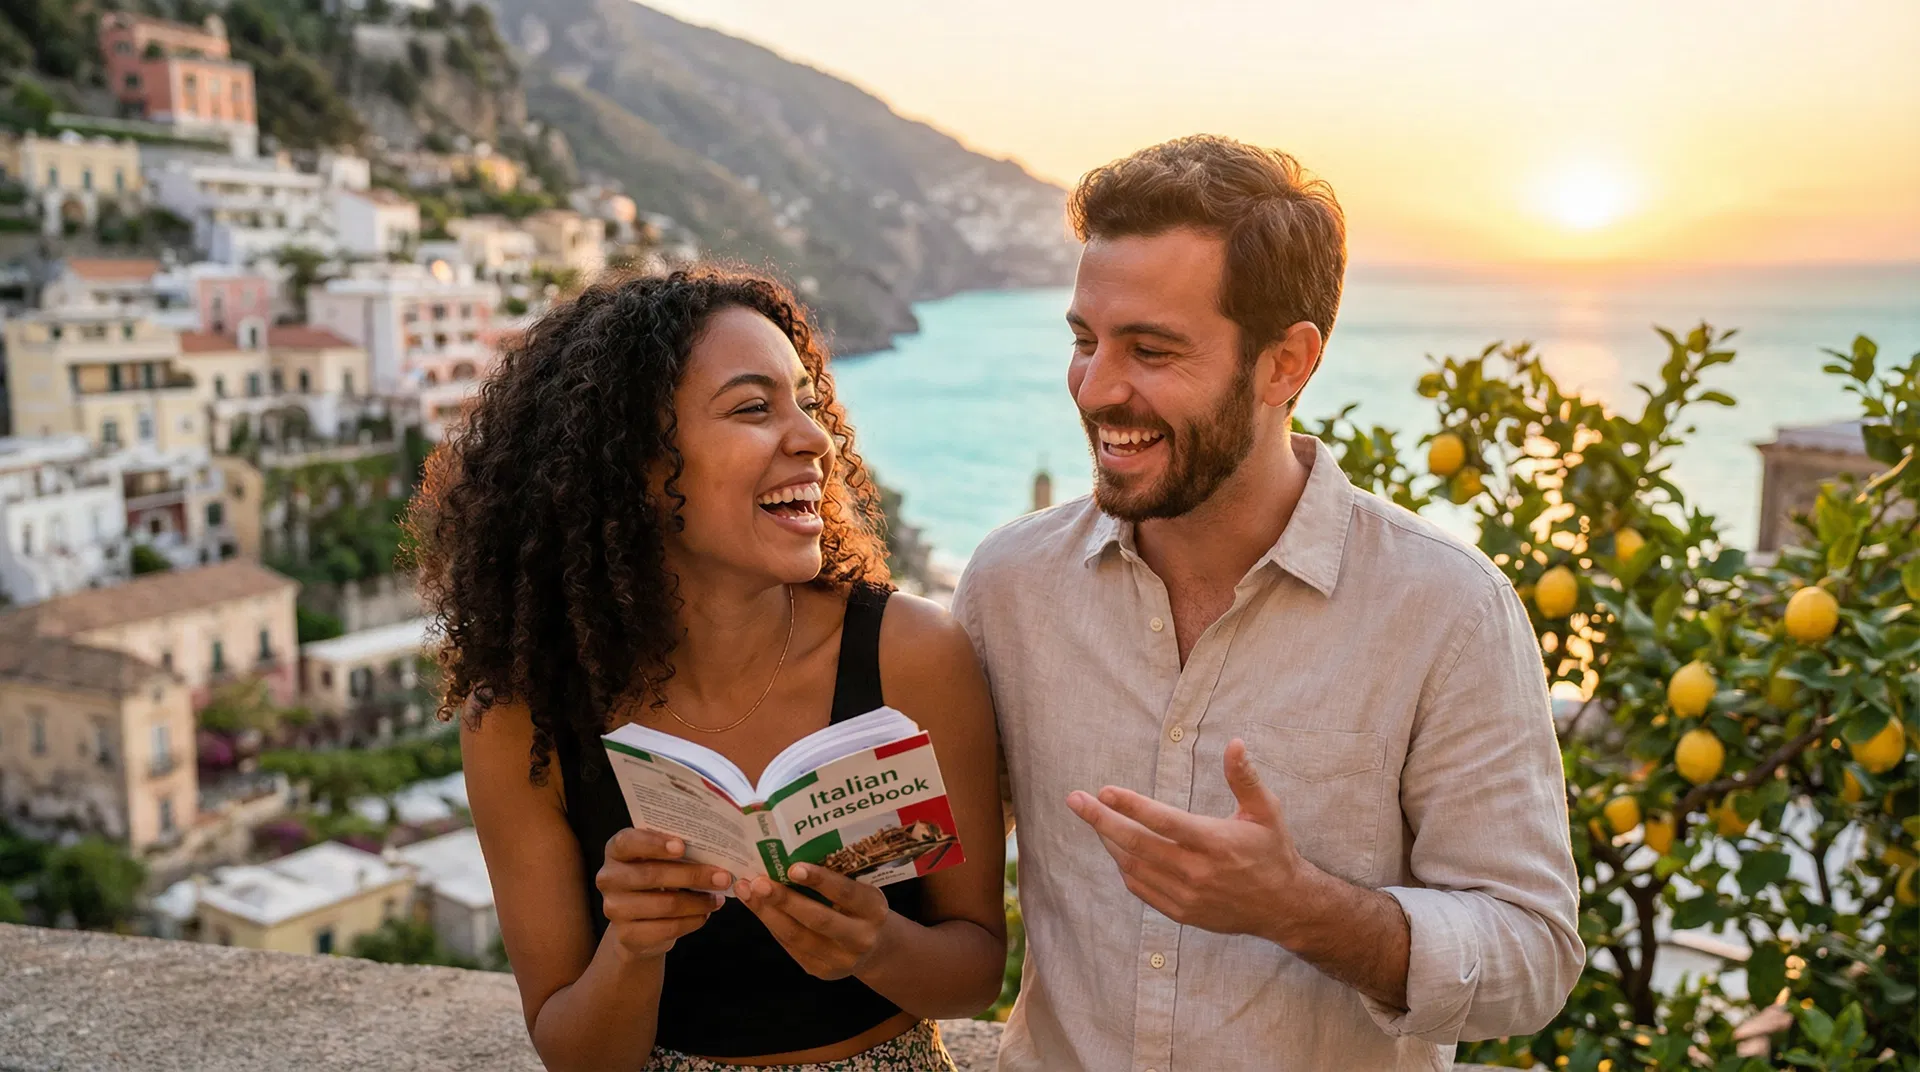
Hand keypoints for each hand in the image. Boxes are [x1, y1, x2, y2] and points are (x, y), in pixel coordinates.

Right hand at [596, 828, 732, 960]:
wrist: (639, 920)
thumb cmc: (656, 878)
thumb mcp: (660, 859)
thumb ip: (676, 850)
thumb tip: (714, 850)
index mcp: (616, 851)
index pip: (627, 842)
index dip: (654, 843)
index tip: (682, 846)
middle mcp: (609, 878)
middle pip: (652, 875)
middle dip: (692, 876)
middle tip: (722, 876)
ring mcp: (614, 908)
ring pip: (664, 904)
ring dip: (698, 902)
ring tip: (717, 898)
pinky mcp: (626, 935)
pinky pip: (666, 928)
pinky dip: (691, 921)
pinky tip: (704, 915)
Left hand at [734, 862, 892, 980]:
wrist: (876, 948)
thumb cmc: (861, 907)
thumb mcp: (861, 890)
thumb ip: (836, 879)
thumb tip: (789, 858)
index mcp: (874, 909)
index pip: (845, 892)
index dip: (819, 880)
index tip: (793, 867)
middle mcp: (861, 938)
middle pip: (818, 919)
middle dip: (784, 900)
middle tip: (758, 882)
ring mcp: (840, 959)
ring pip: (796, 936)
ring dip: (767, 912)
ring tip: (746, 891)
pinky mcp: (821, 970)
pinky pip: (790, 946)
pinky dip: (771, 923)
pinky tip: (756, 907)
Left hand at [1066, 738, 1317, 944]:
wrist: (1283, 906)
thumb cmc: (1272, 851)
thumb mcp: (1266, 811)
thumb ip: (1245, 777)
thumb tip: (1234, 743)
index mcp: (1215, 842)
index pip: (1163, 821)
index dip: (1130, 805)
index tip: (1103, 790)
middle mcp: (1197, 871)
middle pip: (1136, 844)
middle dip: (1100, 820)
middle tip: (1075, 800)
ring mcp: (1186, 895)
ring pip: (1132, 867)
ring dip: (1108, 842)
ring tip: (1093, 818)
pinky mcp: (1182, 912)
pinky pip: (1141, 889)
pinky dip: (1124, 867)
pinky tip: (1117, 849)